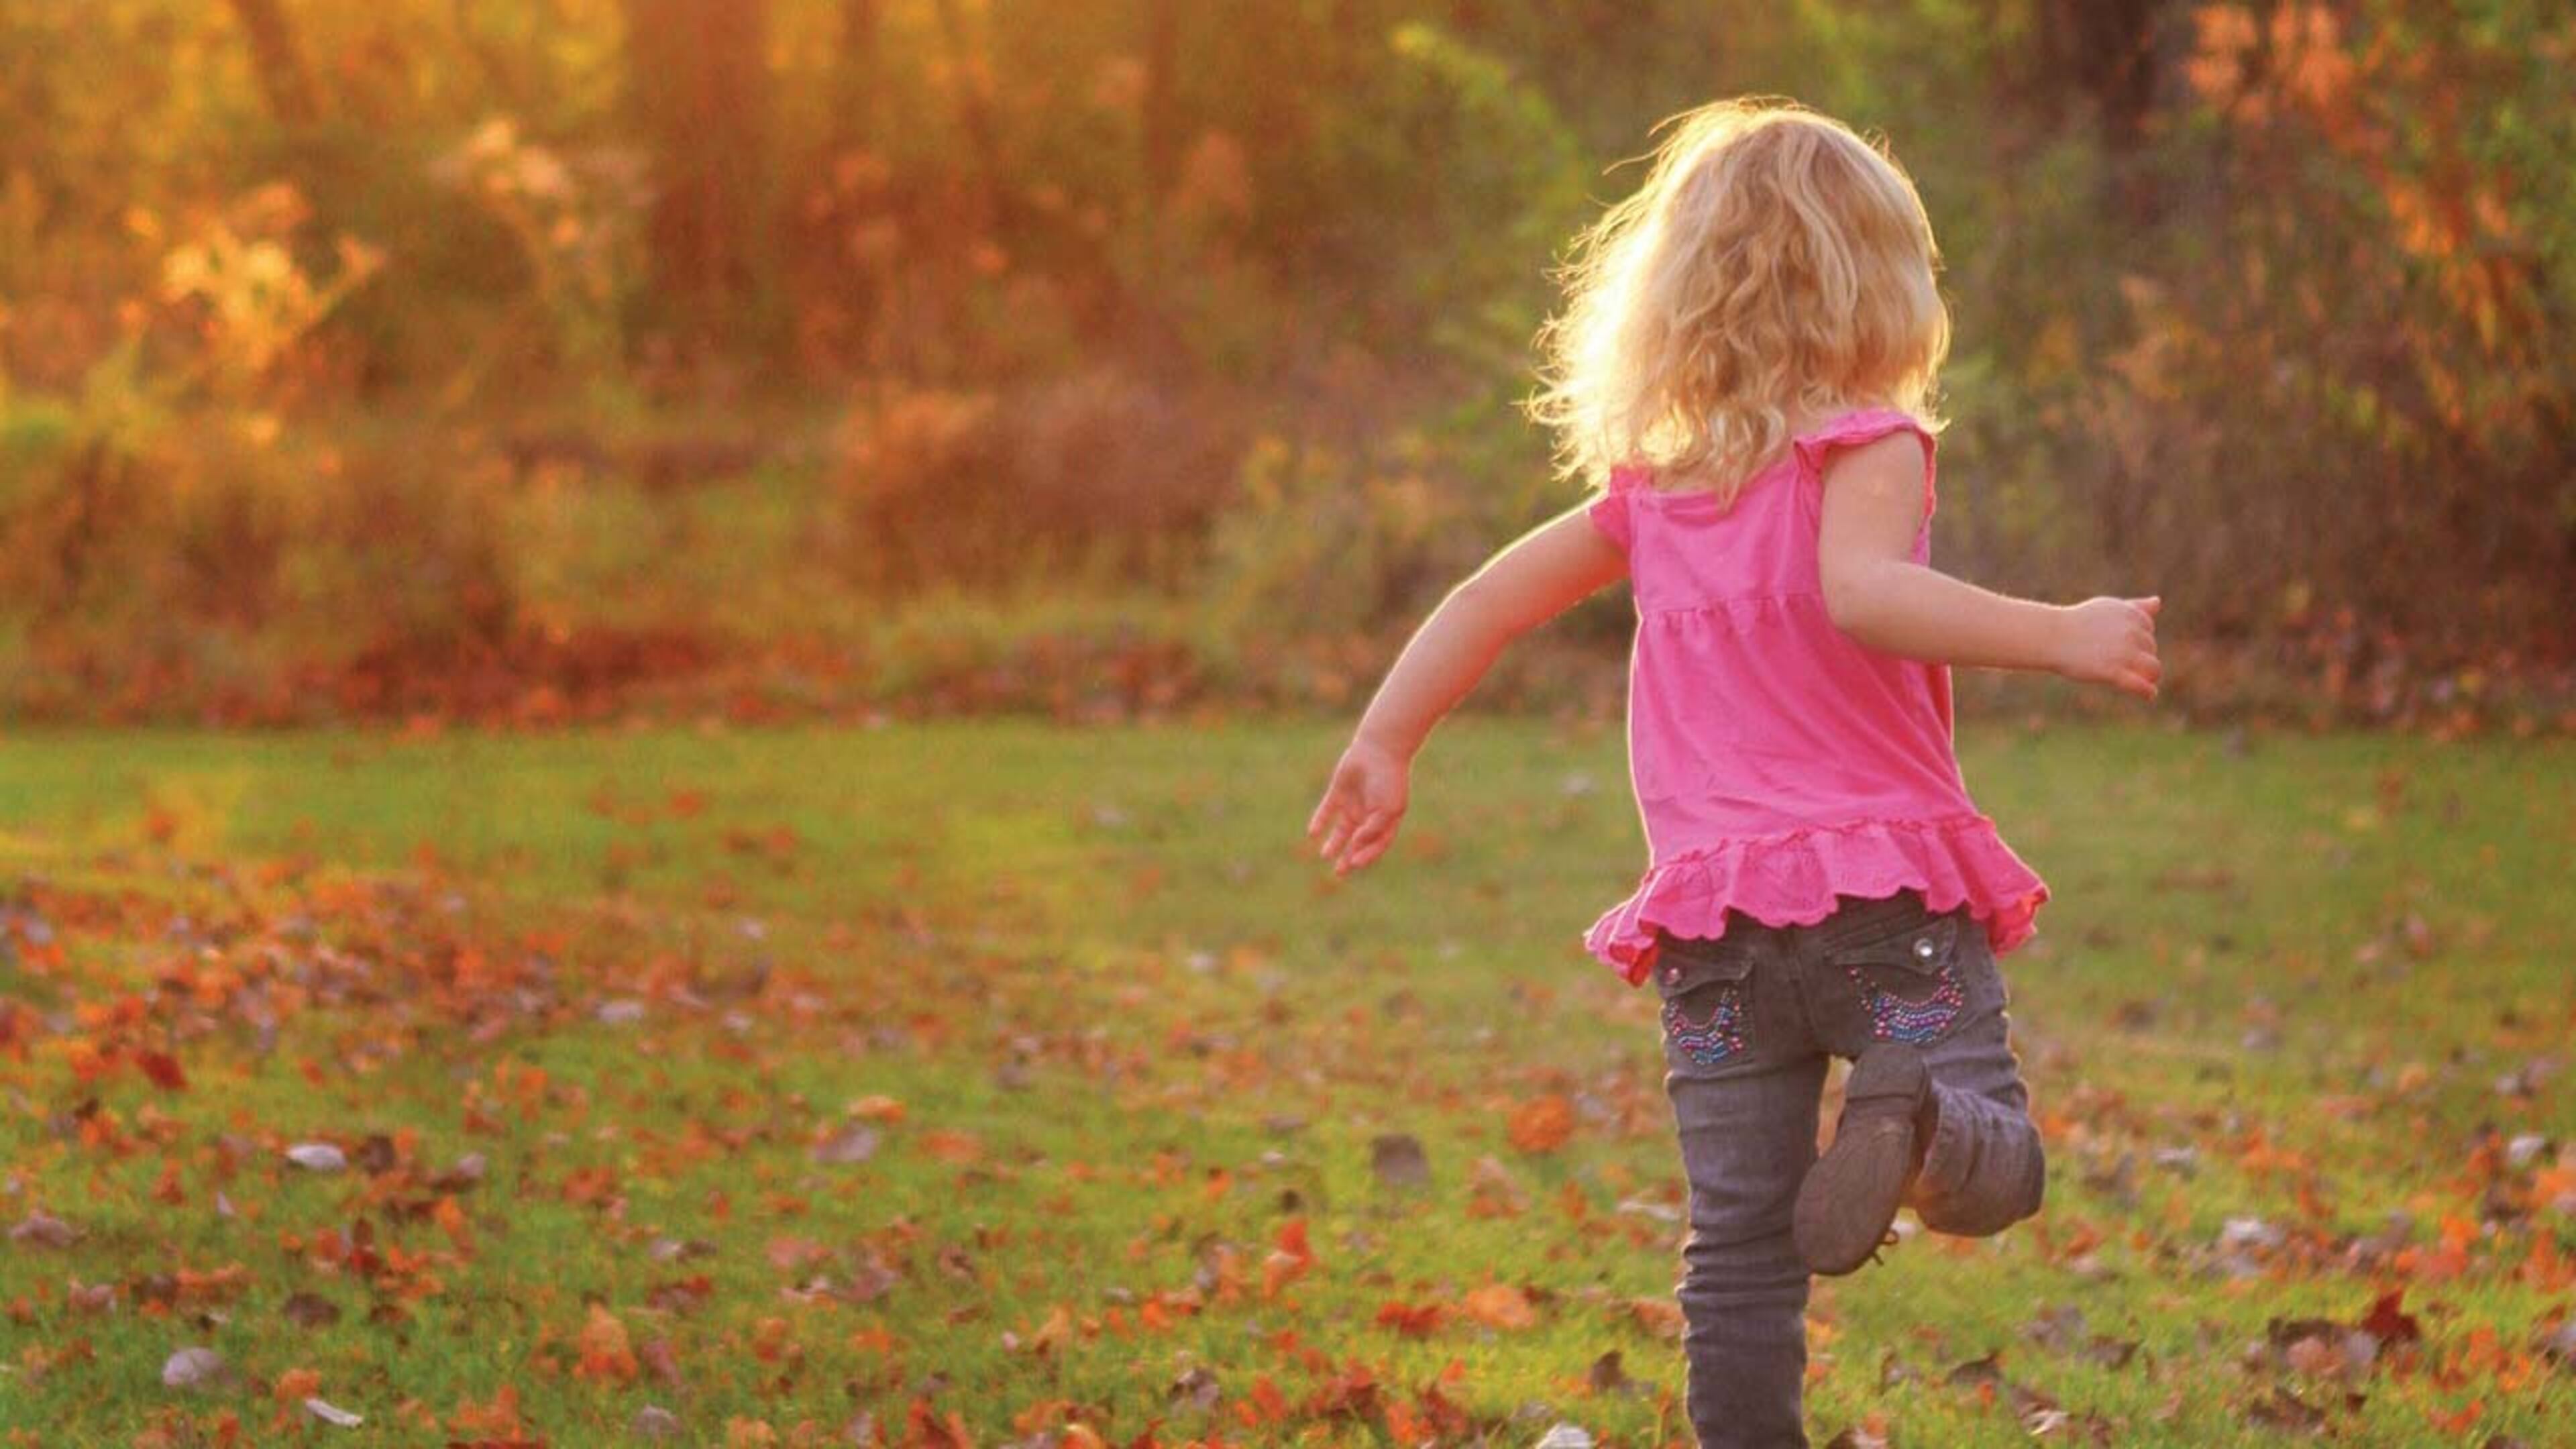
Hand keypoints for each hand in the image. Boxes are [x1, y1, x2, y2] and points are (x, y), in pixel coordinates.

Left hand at [1307, 737, 1410, 876]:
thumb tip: (1355, 845)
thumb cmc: (1389, 780)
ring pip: (1341, 829)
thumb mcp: (1388, 809)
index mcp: (1386, 819)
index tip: (1355, 864)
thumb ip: (1373, 829)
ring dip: (1334, 843)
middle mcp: (1369, 814)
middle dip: (1349, 857)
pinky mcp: (1338, 792)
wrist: (1379, 750)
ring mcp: (1354, 803)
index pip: (1377, 844)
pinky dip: (1320, 821)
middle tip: (1339, 872)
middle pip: (1358, 841)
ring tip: (1325, 855)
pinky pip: (1327, 810)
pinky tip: (1312, 833)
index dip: (1367, 856)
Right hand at [2053, 596, 2162, 699]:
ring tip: (2141, 680)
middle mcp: (2132, 632)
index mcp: (2132, 614)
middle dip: (2139, 656)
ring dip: (2149, 675)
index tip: (2121, 644)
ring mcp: (2124, 653)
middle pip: (2151, 649)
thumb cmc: (2077, 622)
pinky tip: (2148, 695)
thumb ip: (2135, 607)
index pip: (2148, 629)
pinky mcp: (2113, 672)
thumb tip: (2157, 602)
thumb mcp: (2108, 608)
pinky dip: (2147, 691)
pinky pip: (2140, 685)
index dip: (2137, 638)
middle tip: (2117, 660)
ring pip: (2153, 668)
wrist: (2051, 636)